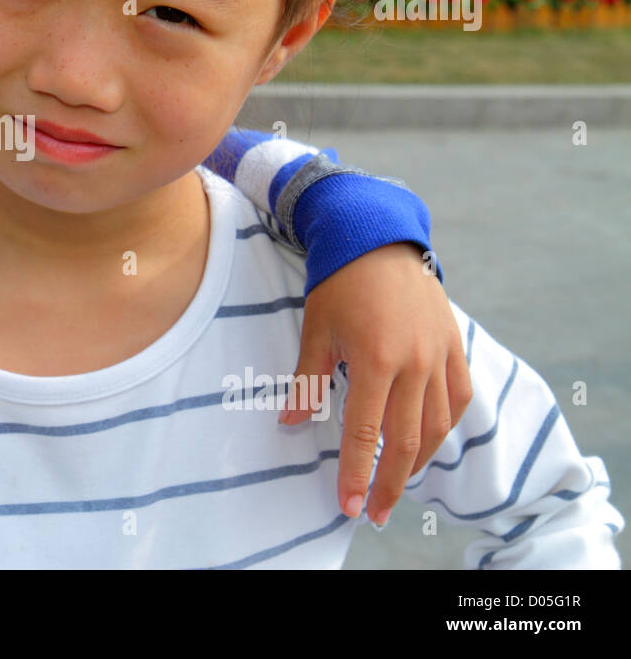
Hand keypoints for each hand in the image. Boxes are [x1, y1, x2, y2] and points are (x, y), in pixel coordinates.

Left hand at [282, 242, 471, 525]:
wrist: (376, 237)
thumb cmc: (338, 282)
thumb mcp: (316, 330)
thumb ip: (307, 381)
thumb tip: (290, 422)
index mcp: (375, 360)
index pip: (366, 434)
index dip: (357, 474)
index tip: (350, 506)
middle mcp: (415, 363)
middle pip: (407, 441)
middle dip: (389, 483)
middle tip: (375, 512)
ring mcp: (439, 355)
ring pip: (437, 425)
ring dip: (419, 460)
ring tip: (397, 483)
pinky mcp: (454, 346)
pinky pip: (457, 398)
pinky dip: (445, 425)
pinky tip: (428, 441)